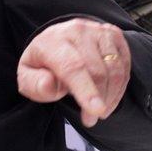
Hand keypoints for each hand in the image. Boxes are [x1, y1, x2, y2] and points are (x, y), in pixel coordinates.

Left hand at [17, 18, 131, 126]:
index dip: (86, 90)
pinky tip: (109, 98)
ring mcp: (98, 31)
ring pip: (115, 68)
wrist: (58, 41)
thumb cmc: (43, 64)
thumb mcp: (27, 77)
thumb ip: (35, 84)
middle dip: (99, 99)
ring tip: (100, 111)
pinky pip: (124, 65)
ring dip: (111, 96)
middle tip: (90, 119)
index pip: (73, 66)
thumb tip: (49, 85)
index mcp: (52, 41)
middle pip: (97, 70)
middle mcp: (78, 31)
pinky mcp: (114, 35)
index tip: (95, 111)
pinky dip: (120, 87)